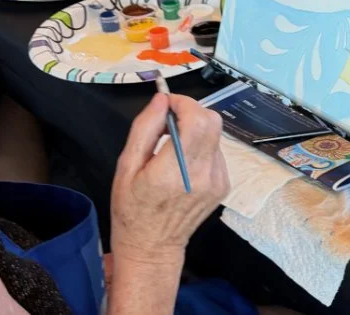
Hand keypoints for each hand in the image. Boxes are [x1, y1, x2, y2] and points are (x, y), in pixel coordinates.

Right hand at [111, 93, 228, 267]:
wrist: (152, 248)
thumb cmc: (132, 210)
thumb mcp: (126, 168)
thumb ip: (144, 129)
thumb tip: (161, 100)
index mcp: (173, 172)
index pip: (195, 120)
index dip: (184, 103)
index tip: (168, 103)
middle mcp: (201, 175)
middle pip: (211, 122)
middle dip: (191, 112)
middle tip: (169, 121)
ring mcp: (217, 180)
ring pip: (215, 134)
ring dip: (196, 130)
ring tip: (173, 148)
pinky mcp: (224, 184)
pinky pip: (217, 151)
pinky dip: (202, 147)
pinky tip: (184, 163)